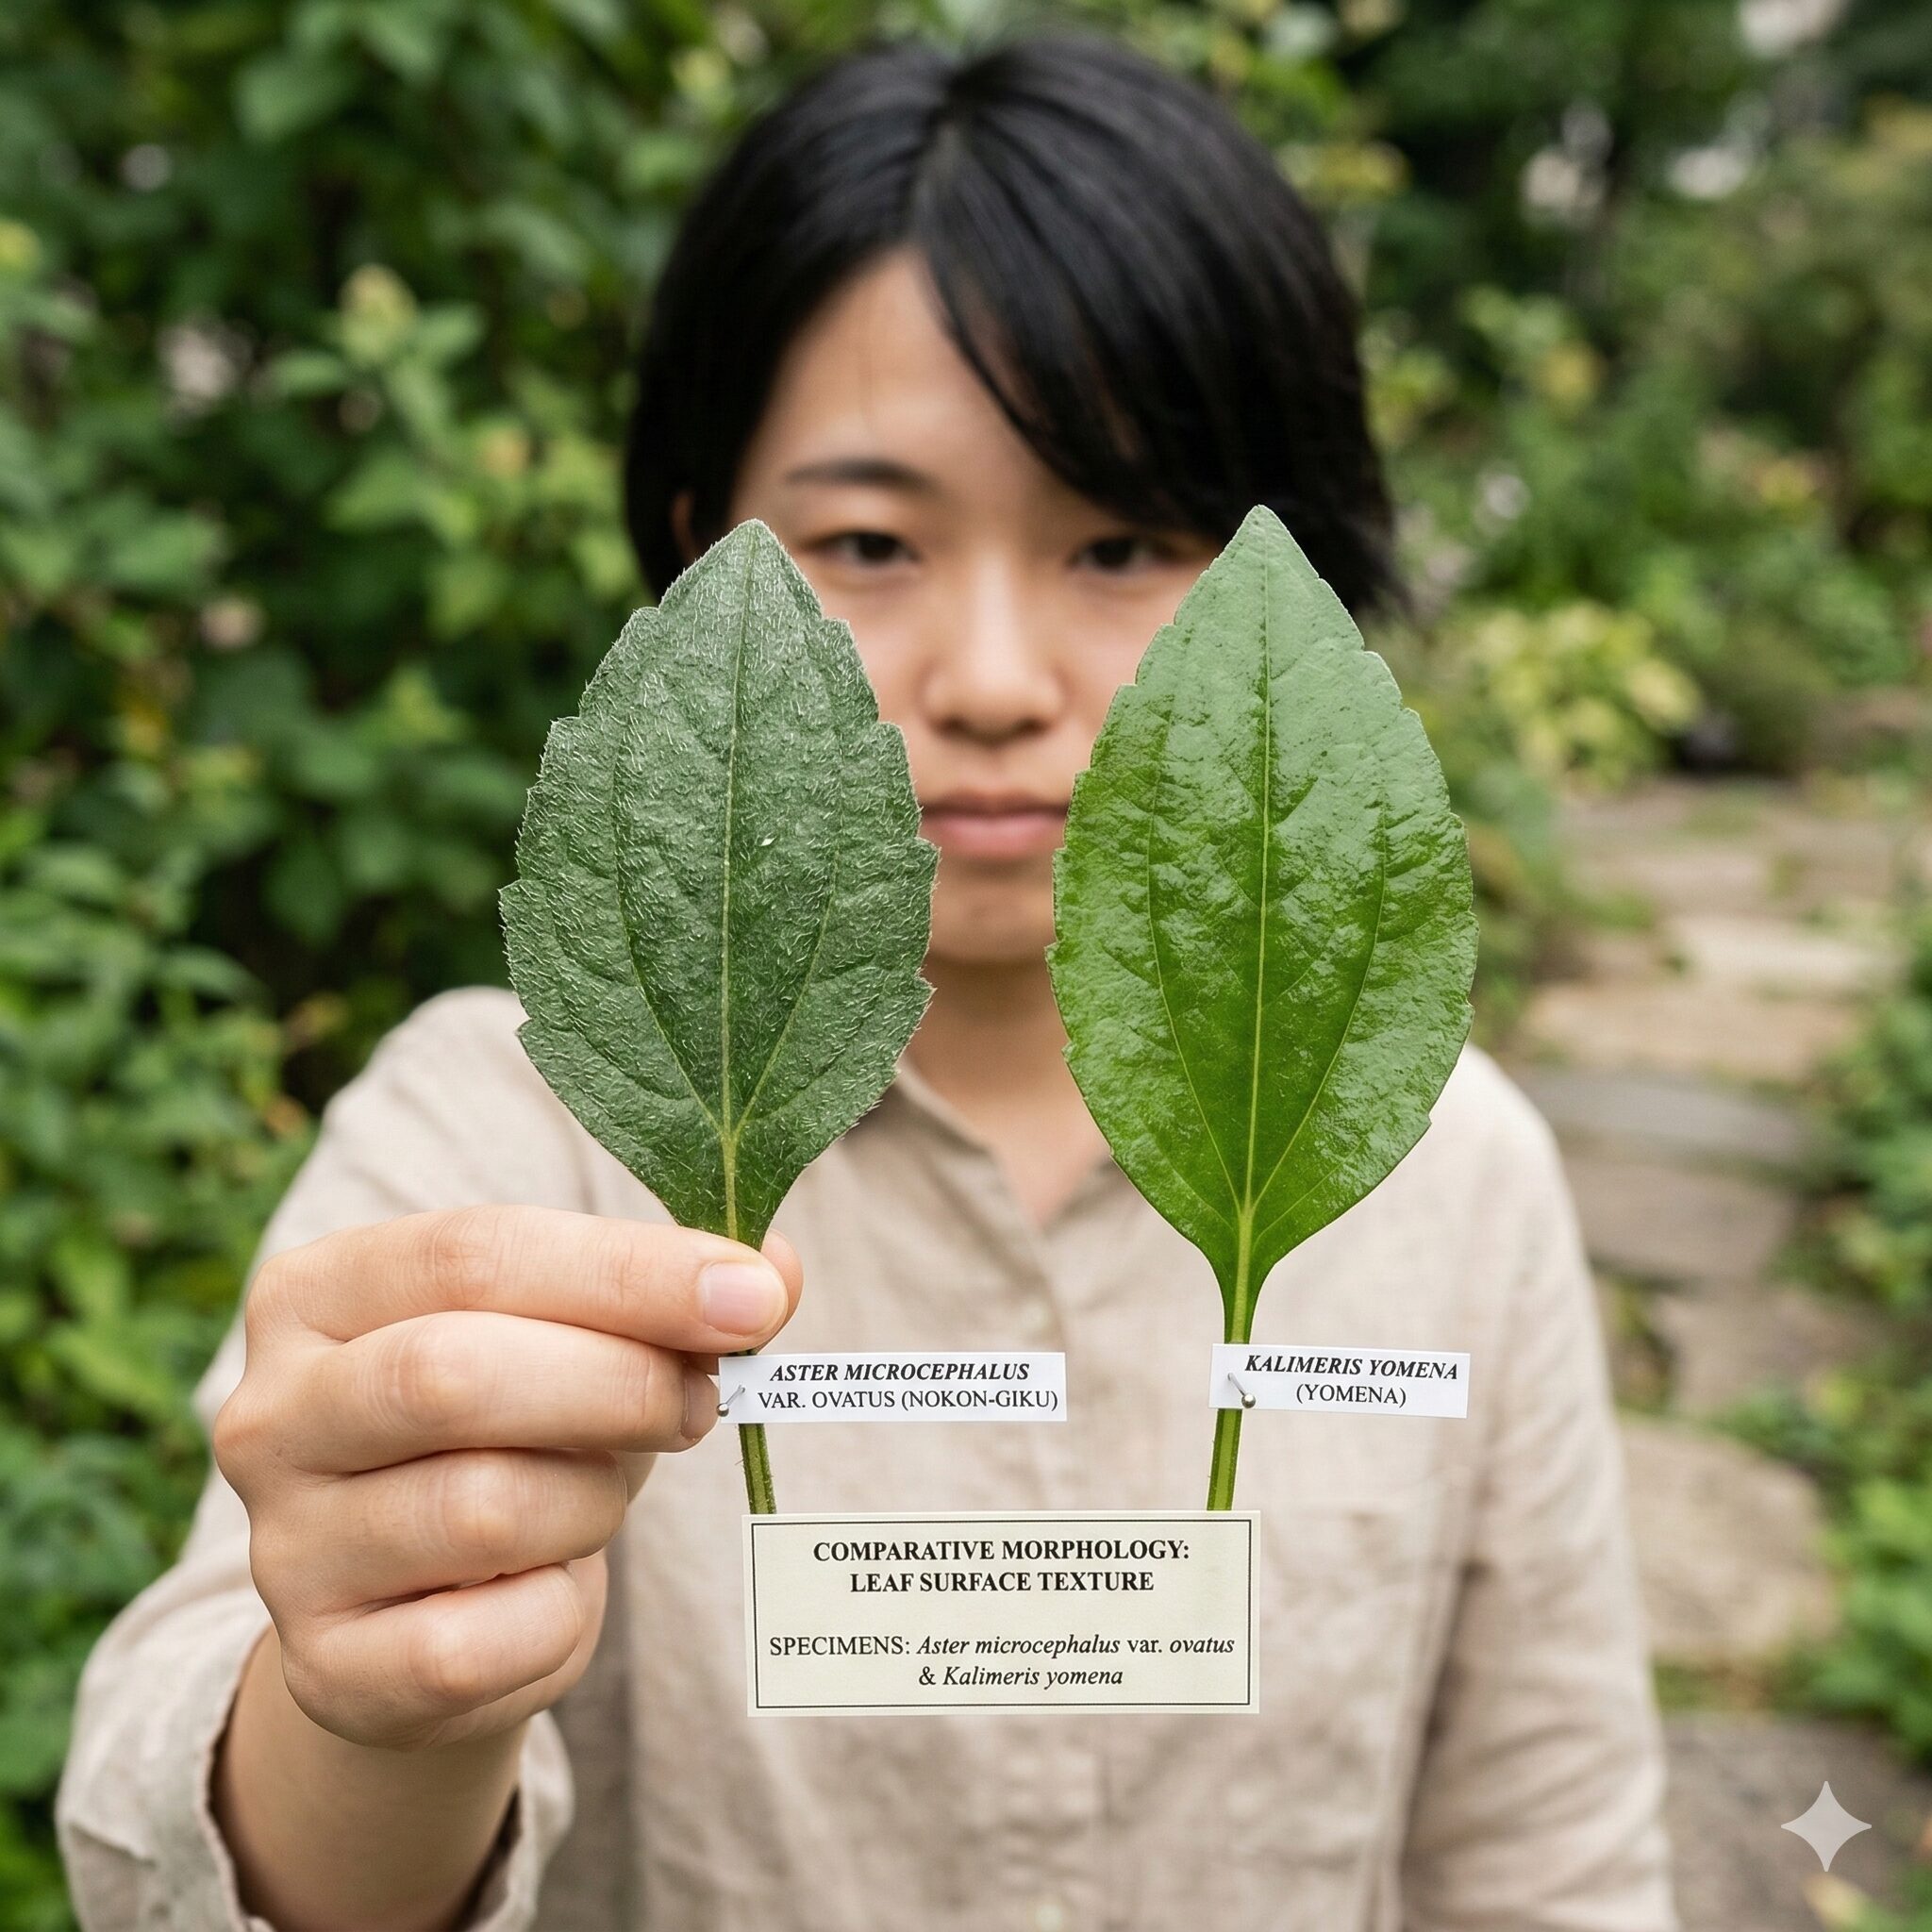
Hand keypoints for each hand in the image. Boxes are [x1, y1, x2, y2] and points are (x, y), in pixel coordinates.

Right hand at [214, 1204, 798, 1750]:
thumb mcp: (580, 1337)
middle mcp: (271, 1413)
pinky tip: (553, 1587)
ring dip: (594, 1499)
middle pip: (454, 1373)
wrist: (429, 1613)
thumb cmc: (520, 1431)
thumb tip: (770, 1272)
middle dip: (619, 1384)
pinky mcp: (327, 1671)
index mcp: (318, 1292)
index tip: (753, 1296)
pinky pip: (483, 1640)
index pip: (476, 1251)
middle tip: (705, 1400)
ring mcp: (283, 1549)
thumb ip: (670, 1293)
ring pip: (483, 1508)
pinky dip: (559, 1614)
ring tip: (604, 1490)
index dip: (629, 1272)